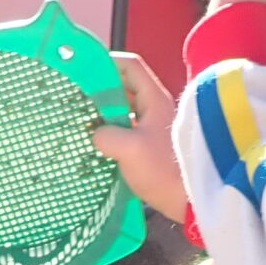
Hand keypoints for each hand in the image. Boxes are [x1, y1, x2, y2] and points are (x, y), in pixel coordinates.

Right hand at [90, 52, 187, 221]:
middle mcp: (154, 108)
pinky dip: (109, 133)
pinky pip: (124, 131)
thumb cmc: (165, 171)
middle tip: (75, 98)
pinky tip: (93, 145)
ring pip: (123, 111)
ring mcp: (151, 128)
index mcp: (154, 99)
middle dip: (99, 91)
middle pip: (123, 88)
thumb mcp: (130, 150)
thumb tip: (95, 134)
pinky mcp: (148, 147)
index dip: (106, 62)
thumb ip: (106, 136)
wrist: (190, 202)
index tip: (83, 71)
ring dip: (102, 114)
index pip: (130, 66)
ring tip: (80, 122)